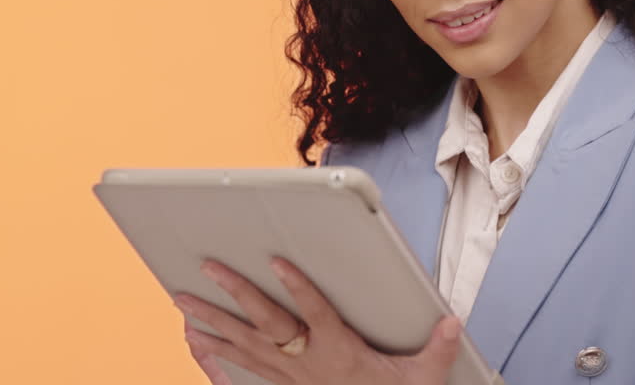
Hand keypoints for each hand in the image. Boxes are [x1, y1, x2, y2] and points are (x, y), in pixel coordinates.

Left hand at [173, 257, 463, 384]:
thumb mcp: (420, 380)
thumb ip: (436, 350)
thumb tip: (453, 322)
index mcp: (338, 354)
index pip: (315, 315)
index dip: (297, 288)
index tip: (278, 262)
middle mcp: (306, 363)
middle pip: (265, 325)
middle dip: (235, 295)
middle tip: (209, 268)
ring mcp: (288, 376)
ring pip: (243, 344)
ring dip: (211, 320)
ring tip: (181, 298)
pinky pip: (239, 367)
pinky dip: (214, 353)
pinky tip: (192, 339)